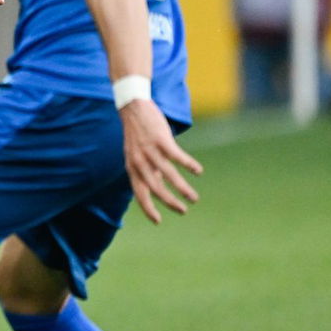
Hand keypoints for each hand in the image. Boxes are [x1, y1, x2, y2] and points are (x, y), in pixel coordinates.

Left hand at [120, 99, 201, 223]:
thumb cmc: (137, 135)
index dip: (147, 208)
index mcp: (132, 168)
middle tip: (183, 210)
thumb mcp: (137, 155)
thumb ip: (147, 170)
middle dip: (170, 202)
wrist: (133, 109)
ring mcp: (149, 151)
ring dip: (182, 188)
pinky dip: (188, 165)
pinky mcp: (161, 140)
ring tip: (194, 198)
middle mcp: (139, 162)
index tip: (157, 221)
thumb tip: (160, 185)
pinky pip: (176, 157)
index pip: (139, 193)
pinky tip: (198, 171)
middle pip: (155, 188)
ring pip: (169, 175)